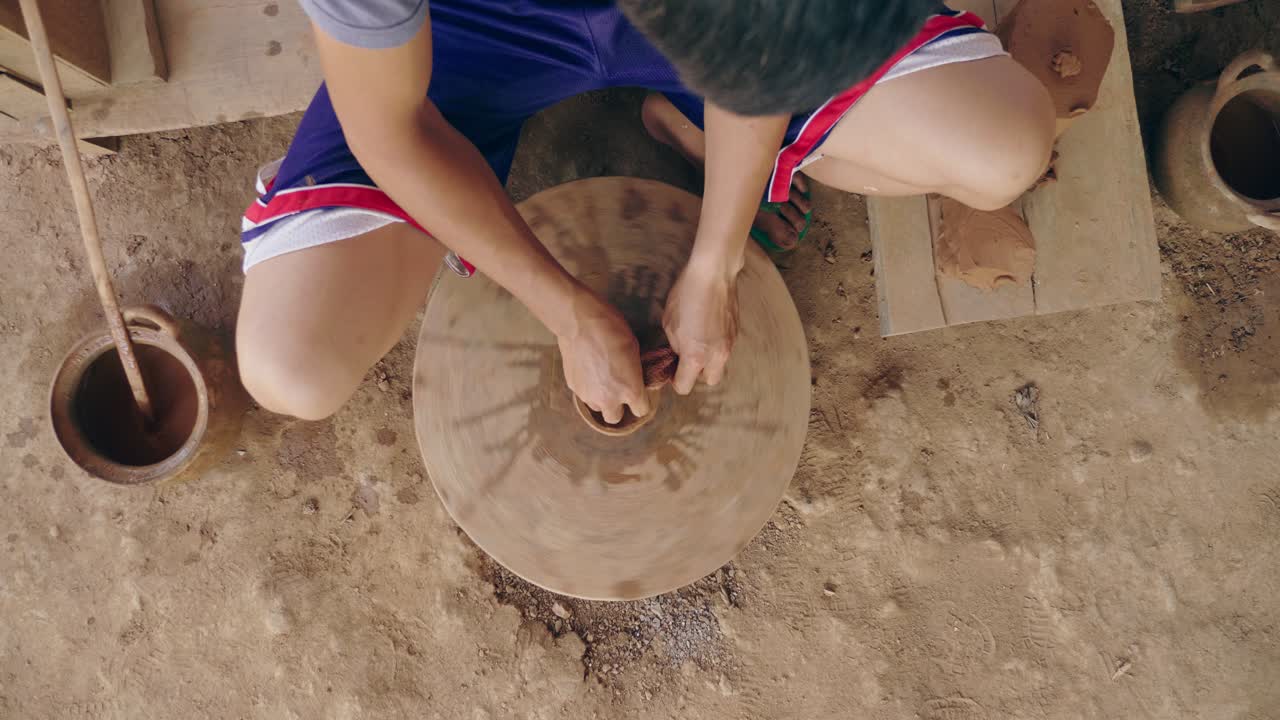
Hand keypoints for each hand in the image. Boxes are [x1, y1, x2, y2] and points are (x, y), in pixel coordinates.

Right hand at [558, 289, 649, 423]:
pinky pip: (584, 394)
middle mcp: (609, 399)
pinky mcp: (573, 387)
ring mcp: (588, 395)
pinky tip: (588, 370)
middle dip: (618, 407)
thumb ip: (636, 372)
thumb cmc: (613, 329)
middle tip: (618, 390)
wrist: (579, 322)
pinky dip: (588, 387)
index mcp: (630, 391)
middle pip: (615, 418)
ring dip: (602, 398)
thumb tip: (635, 378)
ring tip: (601, 380)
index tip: (639, 392)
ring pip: (597, 407)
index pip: (641, 410)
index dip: (641, 401)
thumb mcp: (634, 349)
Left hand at [662, 261, 739, 394]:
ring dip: (709, 360)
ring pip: (719, 365)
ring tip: (699, 340)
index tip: (672, 369)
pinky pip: (726, 348)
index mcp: (695, 356)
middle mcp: (716, 356)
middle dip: (697, 374)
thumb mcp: (669, 323)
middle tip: (687, 358)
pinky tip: (709, 328)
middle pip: (708, 381)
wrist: (714, 273)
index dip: (676, 380)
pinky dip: (717, 345)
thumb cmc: (686, 295)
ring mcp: (729, 345)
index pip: (685, 386)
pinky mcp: (736, 333)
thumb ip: (675, 345)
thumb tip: (679, 353)